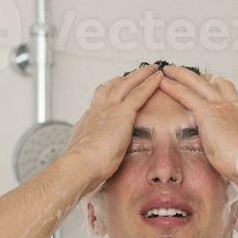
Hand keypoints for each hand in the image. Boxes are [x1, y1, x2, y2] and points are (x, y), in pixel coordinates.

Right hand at [64, 64, 162, 191]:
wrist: (79, 166)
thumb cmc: (82, 170)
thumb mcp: (85, 160)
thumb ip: (91, 159)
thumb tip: (92, 170)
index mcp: (88, 123)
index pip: (99, 104)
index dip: (109, 95)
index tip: (116, 90)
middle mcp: (97, 111)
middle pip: (111, 88)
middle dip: (124, 79)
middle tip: (135, 72)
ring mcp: (109, 110)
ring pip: (126, 84)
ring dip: (140, 74)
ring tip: (152, 68)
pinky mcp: (122, 114)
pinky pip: (139, 93)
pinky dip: (150, 83)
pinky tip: (158, 77)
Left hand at [158, 65, 237, 182]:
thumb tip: (234, 152)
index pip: (229, 95)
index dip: (217, 88)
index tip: (209, 86)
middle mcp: (233, 105)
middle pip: (215, 82)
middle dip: (200, 76)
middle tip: (187, 73)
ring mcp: (220, 106)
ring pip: (198, 82)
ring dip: (181, 75)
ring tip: (168, 70)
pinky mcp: (207, 112)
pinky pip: (186, 94)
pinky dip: (173, 86)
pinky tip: (163, 83)